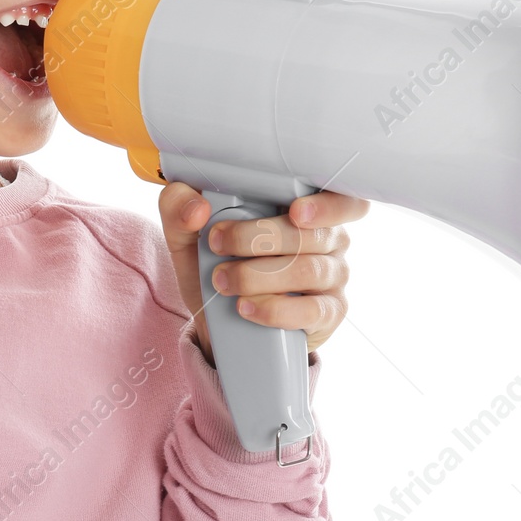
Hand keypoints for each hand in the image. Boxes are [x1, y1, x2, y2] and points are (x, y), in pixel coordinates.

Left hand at [157, 183, 366, 365]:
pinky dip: (275, 309)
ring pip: (309, 270)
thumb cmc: (215, 263)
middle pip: (310, 234)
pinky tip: (246, 307)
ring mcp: (333, 277)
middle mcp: (329, 238)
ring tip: (222, 280)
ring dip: (259, 276)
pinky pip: (313, 310)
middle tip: (218, 244)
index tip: (295, 211)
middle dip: (258, 238)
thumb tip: (197, 208)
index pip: (341, 199)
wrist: (218, 321)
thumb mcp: (187, 234)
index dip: (326, 204)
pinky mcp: (329, 314)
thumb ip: (179, 207)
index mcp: (306, 207)